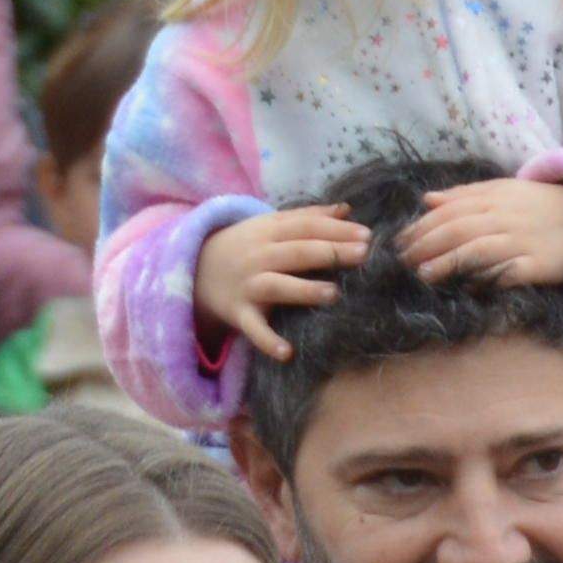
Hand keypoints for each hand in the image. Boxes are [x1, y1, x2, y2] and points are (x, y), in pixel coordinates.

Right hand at [195, 203, 371, 363]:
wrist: (194, 269)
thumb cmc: (245, 248)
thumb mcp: (269, 226)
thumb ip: (307, 217)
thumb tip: (346, 208)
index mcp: (268, 231)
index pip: (305, 227)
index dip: (336, 229)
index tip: (367, 235)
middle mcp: (259, 256)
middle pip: (296, 252)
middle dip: (330, 252)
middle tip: (363, 255)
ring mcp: (248, 285)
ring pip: (277, 286)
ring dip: (304, 290)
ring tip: (334, 294)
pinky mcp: (239, 313)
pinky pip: (254, 329)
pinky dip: (268, 341)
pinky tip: (287, 353)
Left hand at [400, 175, 562, 289]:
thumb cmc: (540, 206)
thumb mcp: (503, 190)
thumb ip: (465, 195)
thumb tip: (427, 200)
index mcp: (493, 197)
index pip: (449, 211)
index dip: (422, 227)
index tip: (399, 242)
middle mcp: (505, 218)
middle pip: (458, 229)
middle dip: (427, 245)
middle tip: (402, 262)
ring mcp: (523, 241)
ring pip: (478, 249)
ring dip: (448, 261)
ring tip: (423, 274)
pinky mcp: (540, 265)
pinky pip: (509, 272)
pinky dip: (487, 278)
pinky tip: (466, 286)